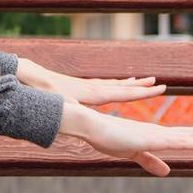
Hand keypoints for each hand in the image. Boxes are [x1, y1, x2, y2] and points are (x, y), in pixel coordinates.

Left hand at [17, 58, 165, 105]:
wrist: (33, 76)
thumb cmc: (45, 92)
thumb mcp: (60, 105)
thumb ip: (73, 111)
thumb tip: (79, 116)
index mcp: (93, 93)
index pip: (123, 92)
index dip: (141, 92)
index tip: (159, 87)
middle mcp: (93, 87)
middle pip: (122, 87)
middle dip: (140, 87)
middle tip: (158, 83)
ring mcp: (87, 86)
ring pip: (113, 84)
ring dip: (128, 84)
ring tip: (142, 81)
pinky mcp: (80, 87)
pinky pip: (102, 85)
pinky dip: (113, 85)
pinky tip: (116, 85)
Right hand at [59, 102, 192, 176]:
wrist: (92, 127)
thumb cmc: (108, 137)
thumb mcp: (133, 154)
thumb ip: (150, 162)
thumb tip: (167, 172)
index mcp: (158, 136)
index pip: (188, 136)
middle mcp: (163, 133)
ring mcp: (159, 135)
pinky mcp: (153, 139)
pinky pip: (181, 142)